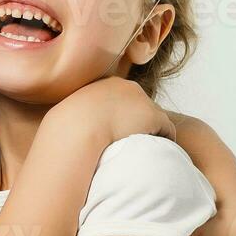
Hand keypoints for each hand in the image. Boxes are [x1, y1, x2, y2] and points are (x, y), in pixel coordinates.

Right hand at [52, 77, 174, 144]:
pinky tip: (153, 151)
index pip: (122, 98)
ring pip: (154, 117)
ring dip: (149, 130)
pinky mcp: (153, 115)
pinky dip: (163, 139)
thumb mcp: (71, 112)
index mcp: (107, 84)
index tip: (117, 130)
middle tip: (130, 140)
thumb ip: (80, 114)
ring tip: (141, 148)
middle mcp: (127, 87)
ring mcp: (142, 100)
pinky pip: (166, 130)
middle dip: (138, 120)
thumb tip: (77, 125)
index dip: (121, 115)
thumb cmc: (69, 126)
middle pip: (141, 105)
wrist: (79, 126)